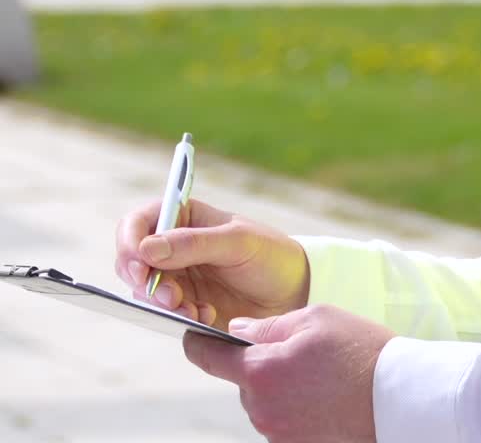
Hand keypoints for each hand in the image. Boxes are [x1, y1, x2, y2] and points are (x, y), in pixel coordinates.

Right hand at [115, 198, 309, 331]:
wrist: (294, 293)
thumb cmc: (269, 254)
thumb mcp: (237, 241)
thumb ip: (193, 243)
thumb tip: (147, 249)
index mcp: (184, 218)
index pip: (139, 223)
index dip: (130, 242)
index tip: (139, 264)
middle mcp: (174, 248)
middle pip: (134, 262)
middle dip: (145, 281)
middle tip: (169, 296)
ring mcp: (179, 279)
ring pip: (147, 293)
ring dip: (164, 303)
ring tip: (192, 309)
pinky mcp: (186, 308)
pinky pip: (167, 316)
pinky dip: (181, 318)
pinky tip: (206, 316)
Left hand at [184, 304, 393, 442]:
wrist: (397, 399)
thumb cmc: (358, 352)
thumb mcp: (314, 318)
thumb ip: (268, 326)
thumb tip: (238, 331)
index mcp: (260, 371)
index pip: (210, 358)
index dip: (198, 344)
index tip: (192, 337)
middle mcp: (262, 408)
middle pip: (244, 380)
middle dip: (260, 362)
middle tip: (298, 348)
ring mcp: (278, 432)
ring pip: (264, 399)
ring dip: (279, 383)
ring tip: (319, 371)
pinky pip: (282, 418)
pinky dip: (295, 404)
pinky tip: (323, 392)